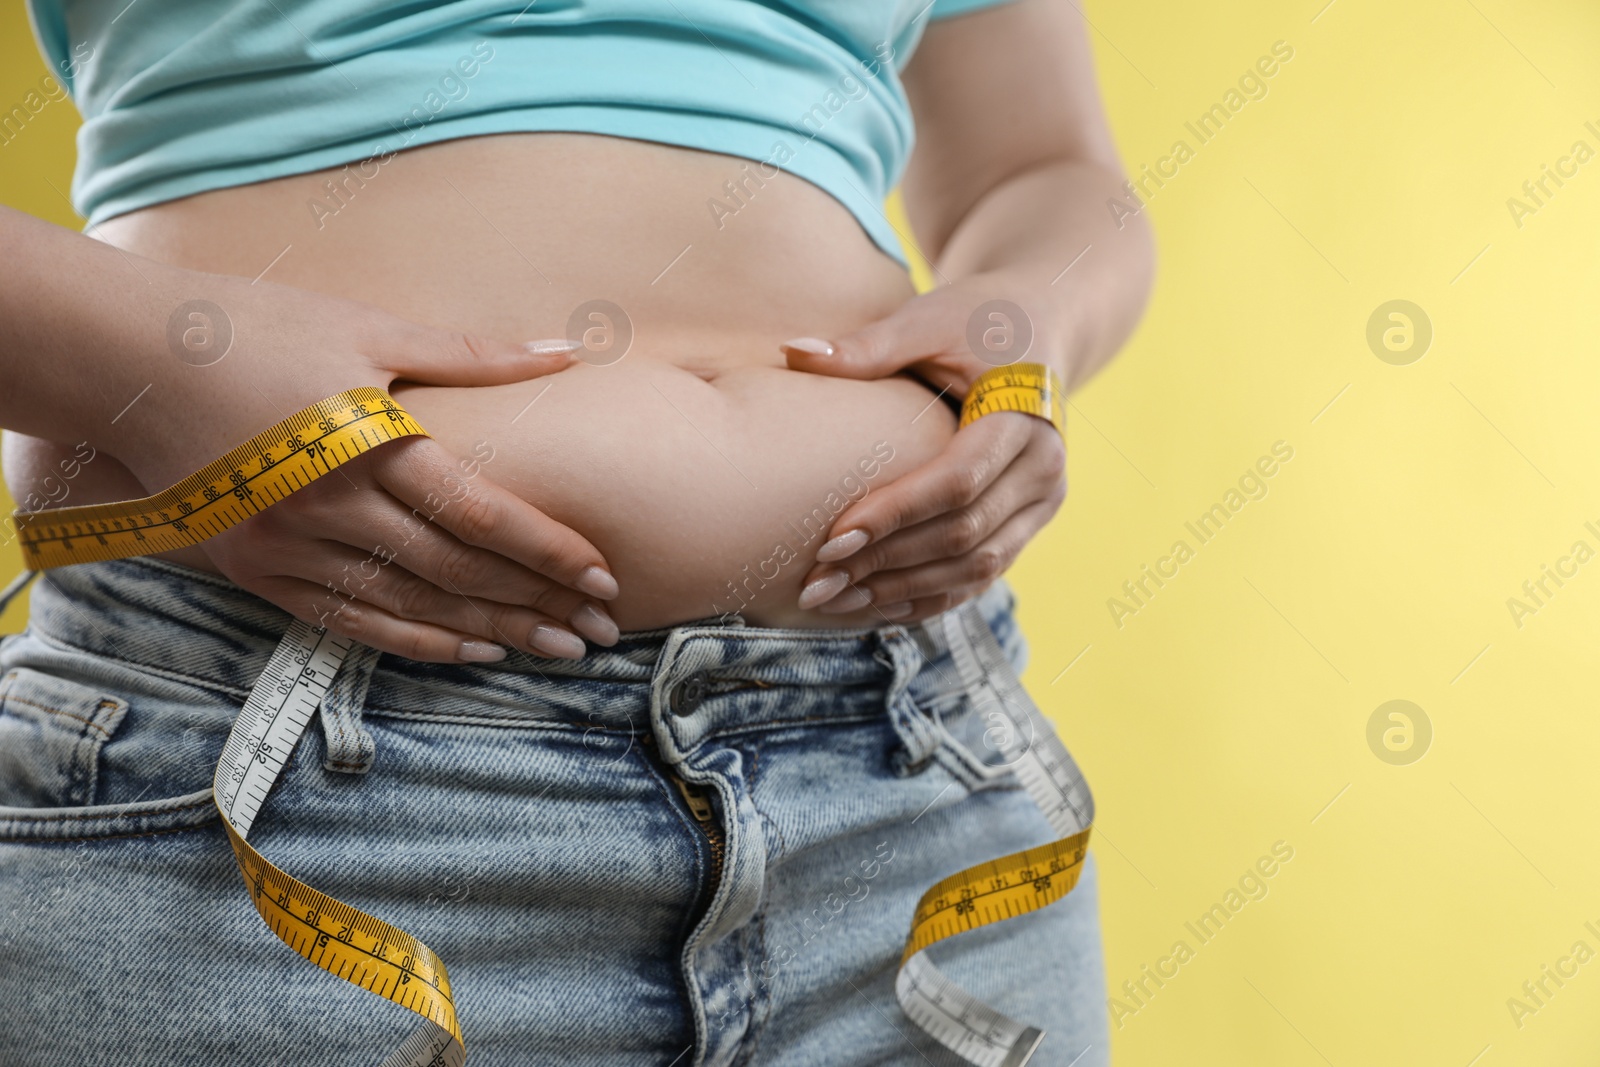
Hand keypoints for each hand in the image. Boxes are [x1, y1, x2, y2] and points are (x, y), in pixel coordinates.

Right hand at [110, 278, 620, 662]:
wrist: (124, 359)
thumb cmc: (254, 328)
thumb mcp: (366, 328)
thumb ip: (471, 353)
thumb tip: (565, 348)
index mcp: (363, 440)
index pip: (479, 512)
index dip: (548, 548)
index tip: (606, 576)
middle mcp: (326, 504)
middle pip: (453, 569)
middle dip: (535, 602)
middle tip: (601, 632)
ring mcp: (285, 545)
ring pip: (407, 605)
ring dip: (488, 632)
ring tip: (553, 650)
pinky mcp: (254, 569)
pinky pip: (348, 621)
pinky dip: (415, 641)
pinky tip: (472, 651)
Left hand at [781, 276, 1067, 623]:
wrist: (1042, 328)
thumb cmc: (977, 319)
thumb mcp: (928, 320)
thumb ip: (867, 345)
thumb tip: (791, 353)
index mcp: (1026, 418)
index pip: (956, 483)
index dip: (894, 515)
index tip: (831, 538)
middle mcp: (1045, 470)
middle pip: (964, 534)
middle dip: (887, 563)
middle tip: (817, 583)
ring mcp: (1043, 503)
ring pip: (976, 566)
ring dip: (904, 590)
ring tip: (836, 602)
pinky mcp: (1029, 522)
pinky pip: (983, 574)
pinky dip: (932, 597)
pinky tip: (877, 608)